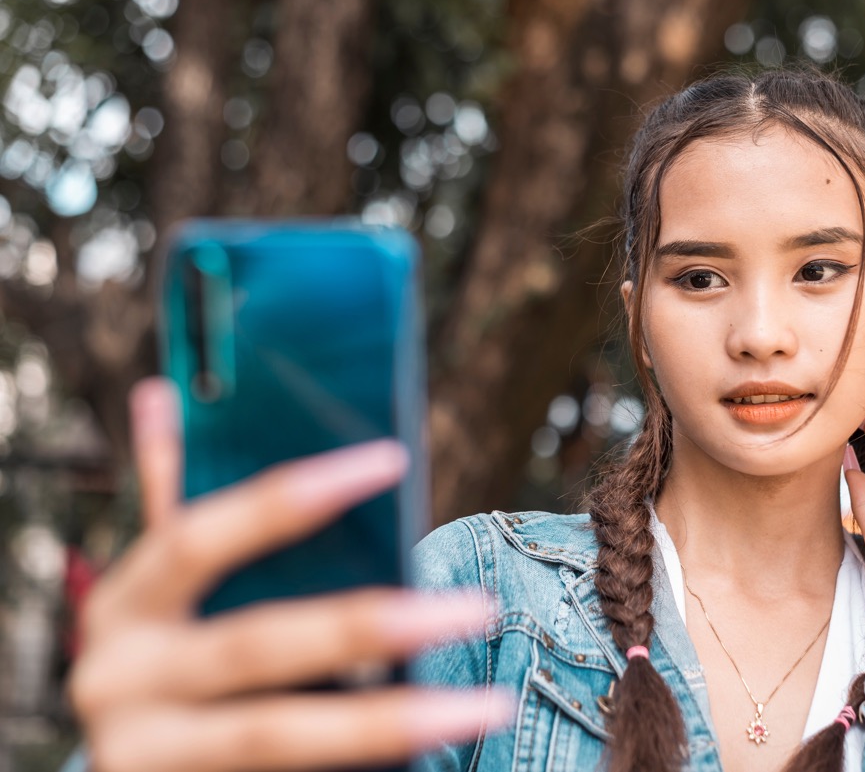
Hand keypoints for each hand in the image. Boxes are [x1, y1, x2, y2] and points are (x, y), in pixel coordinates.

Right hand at [70, 378, 510, 771]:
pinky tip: (439, 751)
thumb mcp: (157, 590)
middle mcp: (117, 679)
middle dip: (373, 625)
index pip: (203, 533)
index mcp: (125, 603)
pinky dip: (368, 766)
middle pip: (258, 644)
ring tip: (487, 705)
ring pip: (279, 736)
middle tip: (477, 607)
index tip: (391, 458)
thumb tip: (162, 391)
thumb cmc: (162, 662)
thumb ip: (173, 501)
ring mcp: (145, 755)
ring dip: (394, 718)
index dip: (295, 496)